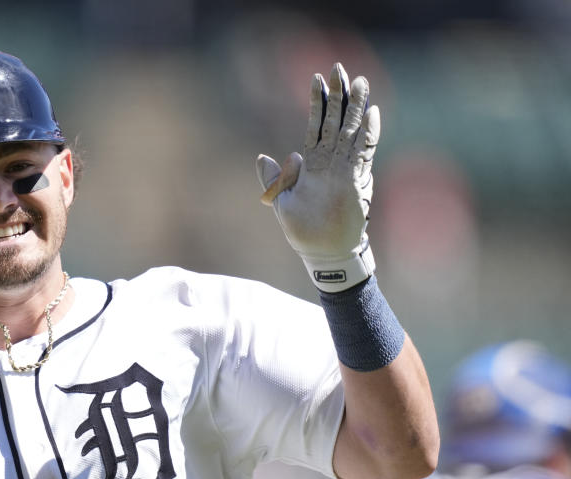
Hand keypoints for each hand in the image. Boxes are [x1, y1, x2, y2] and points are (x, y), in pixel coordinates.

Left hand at [256, 63, 379, 292]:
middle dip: (338, 95)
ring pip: (352, 131)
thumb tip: (263, 157)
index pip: (317, 126)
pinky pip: (364, 153)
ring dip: (356, 108)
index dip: (317, 103)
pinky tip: (372, 114)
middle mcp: (331, 163)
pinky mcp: (356, 182)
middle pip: (336, 121)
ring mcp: (345, 170)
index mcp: (314, 164)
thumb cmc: (303, 230)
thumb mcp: (281, 201)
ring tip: (360, 82)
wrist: (321, 253)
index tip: (317, 78)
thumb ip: (275, 179)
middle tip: (340, 67)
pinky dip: (368, 134)